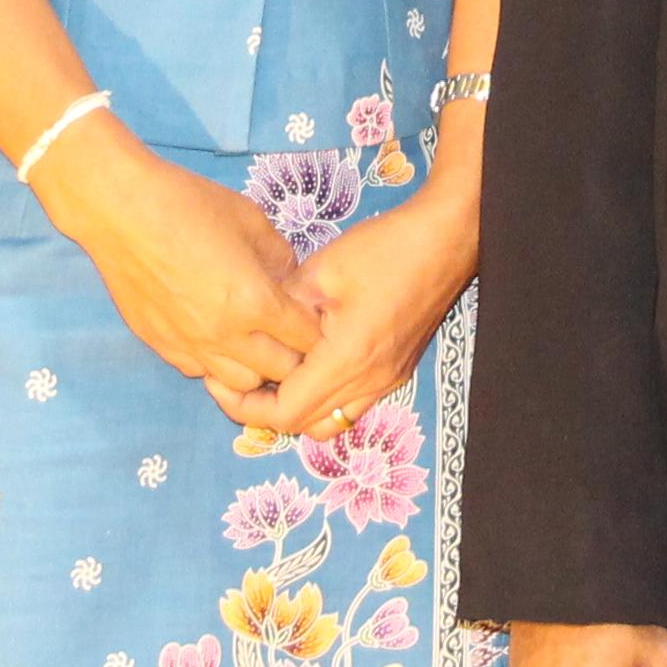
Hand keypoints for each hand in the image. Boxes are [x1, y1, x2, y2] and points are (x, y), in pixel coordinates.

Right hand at [42, 130, 321, 393]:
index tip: (313, 316)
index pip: (306, 339)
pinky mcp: (160, 346)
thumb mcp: (250, 220)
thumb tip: (291, 282)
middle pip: (279, 374)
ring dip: (255, 367)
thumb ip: (280, 257)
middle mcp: (225, 335)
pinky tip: (215, 333)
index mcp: (254, 301)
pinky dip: (216, 362)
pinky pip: (200, 372)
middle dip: (293, 356)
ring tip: (254, 340)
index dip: (316, 330)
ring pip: (239, 385)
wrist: (119, 210)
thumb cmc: (187, 204)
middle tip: (290, 333)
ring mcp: (190, 346)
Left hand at [221, 190, 478, 439]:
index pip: (285, 413)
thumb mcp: (322, 271)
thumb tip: (257, 326)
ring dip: (297, 408)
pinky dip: (323, 397)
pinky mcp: (396, 371)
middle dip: (263, 410)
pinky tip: (307, 364)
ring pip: (331, 422)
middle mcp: (371, 381)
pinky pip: (352, 404)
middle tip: (237, 378)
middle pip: (305, 426)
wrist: (446, 240)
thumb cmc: (386, 249)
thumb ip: (284, 307)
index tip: (220, 379)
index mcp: (348, 359)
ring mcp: (388, 380)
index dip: (244, 405)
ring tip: (272, 374)